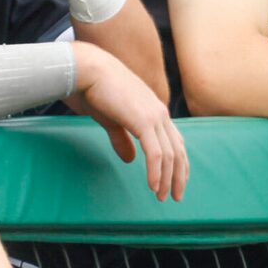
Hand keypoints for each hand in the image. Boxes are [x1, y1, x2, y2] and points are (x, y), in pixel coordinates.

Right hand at [72, 43, 189, 200]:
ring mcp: (155, 117)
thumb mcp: (111, 120)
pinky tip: (154, 186)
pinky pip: (156, 153)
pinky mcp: (144, 121)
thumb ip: (122, 139)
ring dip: (168, 179)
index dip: (178, 164)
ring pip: (170, 155)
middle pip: (178, 151)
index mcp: (156, 112)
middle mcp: (161, 114)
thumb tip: (130, 160)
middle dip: (179, 176)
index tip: (176, 182)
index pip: (176, 143)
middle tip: (176, 197)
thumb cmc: (95, 91)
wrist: (88, 70)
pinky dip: (157, 172)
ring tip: (163, 197)